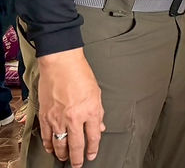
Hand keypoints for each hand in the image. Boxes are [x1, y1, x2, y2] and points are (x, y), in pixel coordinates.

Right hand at [37, 48, 104, 166]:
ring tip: (65, 158)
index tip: (92, 155)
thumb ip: (98, 113)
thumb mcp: (97, 95)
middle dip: (77, 158)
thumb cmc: (81, 76)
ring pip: (60, 143)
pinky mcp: (46, 115)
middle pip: (77, 145)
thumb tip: (99, 127)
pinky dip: (49, 144)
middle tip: (77, 165)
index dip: (93, 149)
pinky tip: (51, 149)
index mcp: (90, 112)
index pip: (93, 137)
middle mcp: (74, 118)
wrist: (61, 65)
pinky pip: (47, 135)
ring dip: (62, 154)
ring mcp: (58, 118)